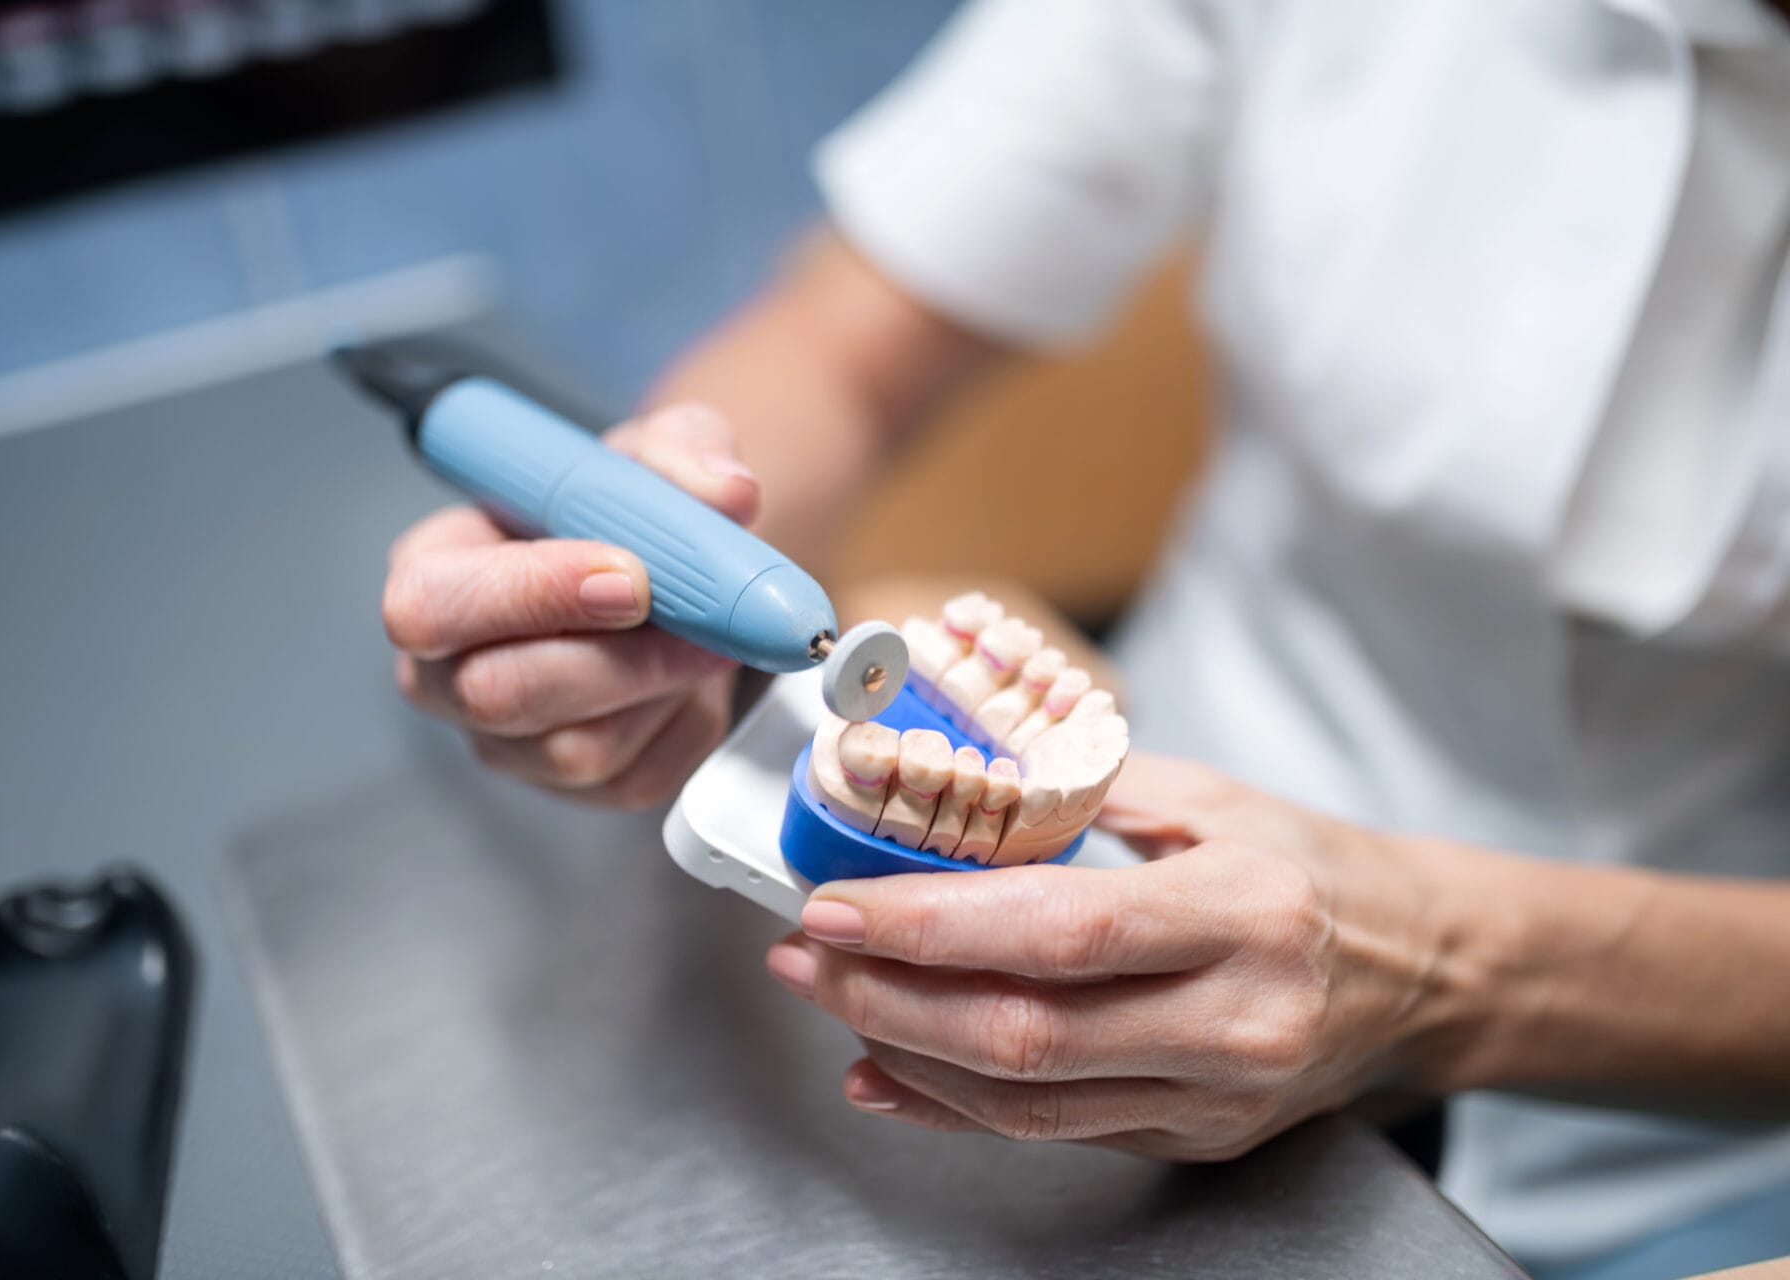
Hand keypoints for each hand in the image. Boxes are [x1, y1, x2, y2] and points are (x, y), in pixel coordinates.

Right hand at [383, 404, 758, 807]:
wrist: (674, 577)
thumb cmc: (628, 510)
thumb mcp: (652, 452)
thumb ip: (683, 451)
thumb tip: (729, 492)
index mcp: (432, 575)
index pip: (428, 607)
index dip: (527, 596)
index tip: (630, 576)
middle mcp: (446, 673)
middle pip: (497, 695)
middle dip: (616, 659)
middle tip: (700, 619)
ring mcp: (504, 744)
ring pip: (578, 749)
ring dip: (663, 688)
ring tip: (707, 635)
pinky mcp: (573, 790)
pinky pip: (636, 778)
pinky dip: (689, 726)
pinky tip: (696, 677)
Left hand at [765, 754, 1461, 1157]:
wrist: (1426, 973)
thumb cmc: (1312, 866)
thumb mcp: (1216, 799)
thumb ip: (1082, 793)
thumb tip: (944, 781)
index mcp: (1244, 911)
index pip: (1061, 931)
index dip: (931, 925)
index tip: (835, 898)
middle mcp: (1235, 1019)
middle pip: (1026, 1033)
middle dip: (885, 994)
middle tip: (804, 950)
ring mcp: (1217, 1097)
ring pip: (1027, 1101)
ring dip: (903, 1050)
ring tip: (828, 993)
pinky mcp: (1197, 1140)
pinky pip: (1053, 1133)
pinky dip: (952, 1106)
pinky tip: (885, 1069)